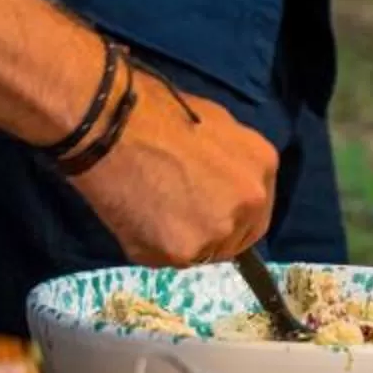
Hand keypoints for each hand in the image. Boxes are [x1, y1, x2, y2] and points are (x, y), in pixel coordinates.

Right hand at [72, 66, 279, 264]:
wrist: (111, 124)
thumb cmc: (155, 112)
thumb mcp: (213, 124)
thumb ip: (227, 161)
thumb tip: (218, 182)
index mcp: (262, 164)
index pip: (255, 210)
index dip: (229, 215)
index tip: (205, 212)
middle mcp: (250, 200)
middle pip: (235, 237)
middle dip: (208, 232)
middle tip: (174, 217)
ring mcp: (220, 229)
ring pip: (201, 252)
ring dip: (179, 241)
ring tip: (148, 212)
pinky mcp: (184, 250)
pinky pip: (168, 260)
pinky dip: (149, 247)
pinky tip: (133, 218)